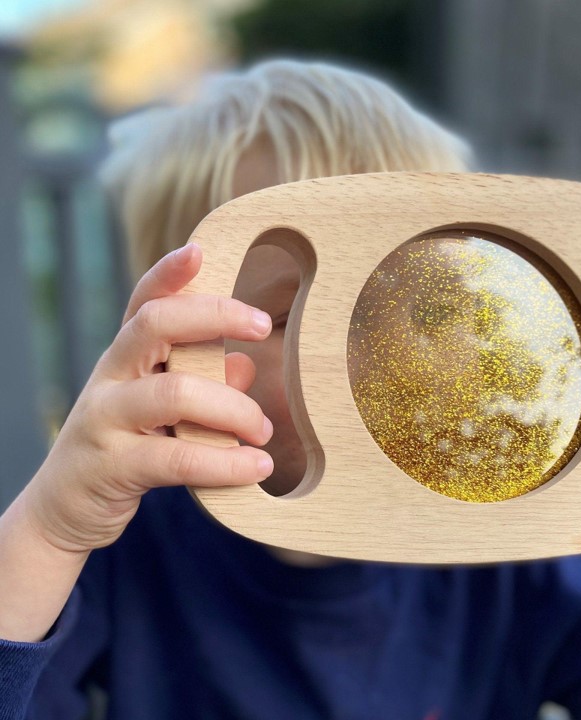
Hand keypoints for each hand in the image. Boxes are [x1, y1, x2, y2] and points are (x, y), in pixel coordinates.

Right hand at [25, 243, 273, 553]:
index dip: (169, 274)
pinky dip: (226, 461)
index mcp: (125, 358)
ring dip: (235, 409)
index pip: (144, 303)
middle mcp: (110, 378)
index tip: (201, 250)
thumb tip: (245, 364)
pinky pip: (178, 457)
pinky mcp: (112, 467)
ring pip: (175, 392)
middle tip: (265, 326)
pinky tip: (257, 468)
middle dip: (215, 315)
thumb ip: (203, 384)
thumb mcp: (163, 411)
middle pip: (155, 325)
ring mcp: (104, 420)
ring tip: (264, 431)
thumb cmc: (127, 447)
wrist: (64, 509)